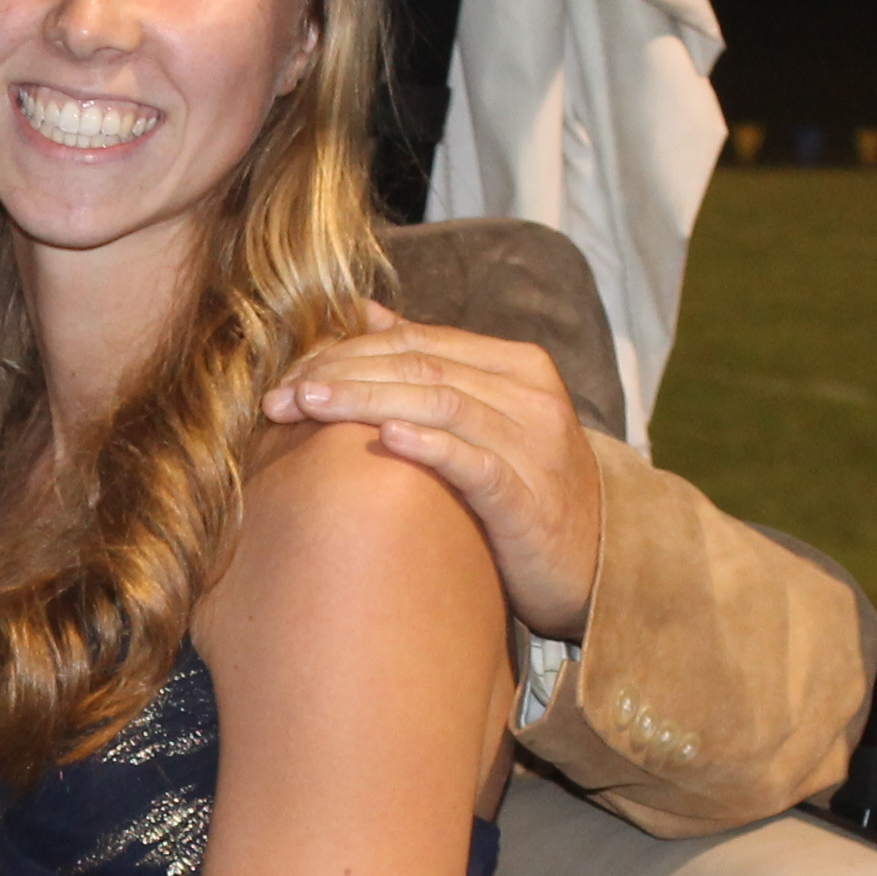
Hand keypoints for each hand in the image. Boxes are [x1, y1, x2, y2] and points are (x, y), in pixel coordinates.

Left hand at [263, 302, 601, 639]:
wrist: (598, 563)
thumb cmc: (525, 486)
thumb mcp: (486, 416)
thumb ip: (432, 362)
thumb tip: (363, 311)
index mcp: (515, 365)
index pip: (417, 340)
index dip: (346, 350)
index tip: (287, 373)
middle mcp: (530, 394)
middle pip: (421, 365)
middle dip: (341, 374)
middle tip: (278, 395)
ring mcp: (534, 444)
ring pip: (441, 403)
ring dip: (366, 400)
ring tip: (308, 405)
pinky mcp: (530, 499)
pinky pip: (475, 463)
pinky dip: (430, 445)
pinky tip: (384, 438)